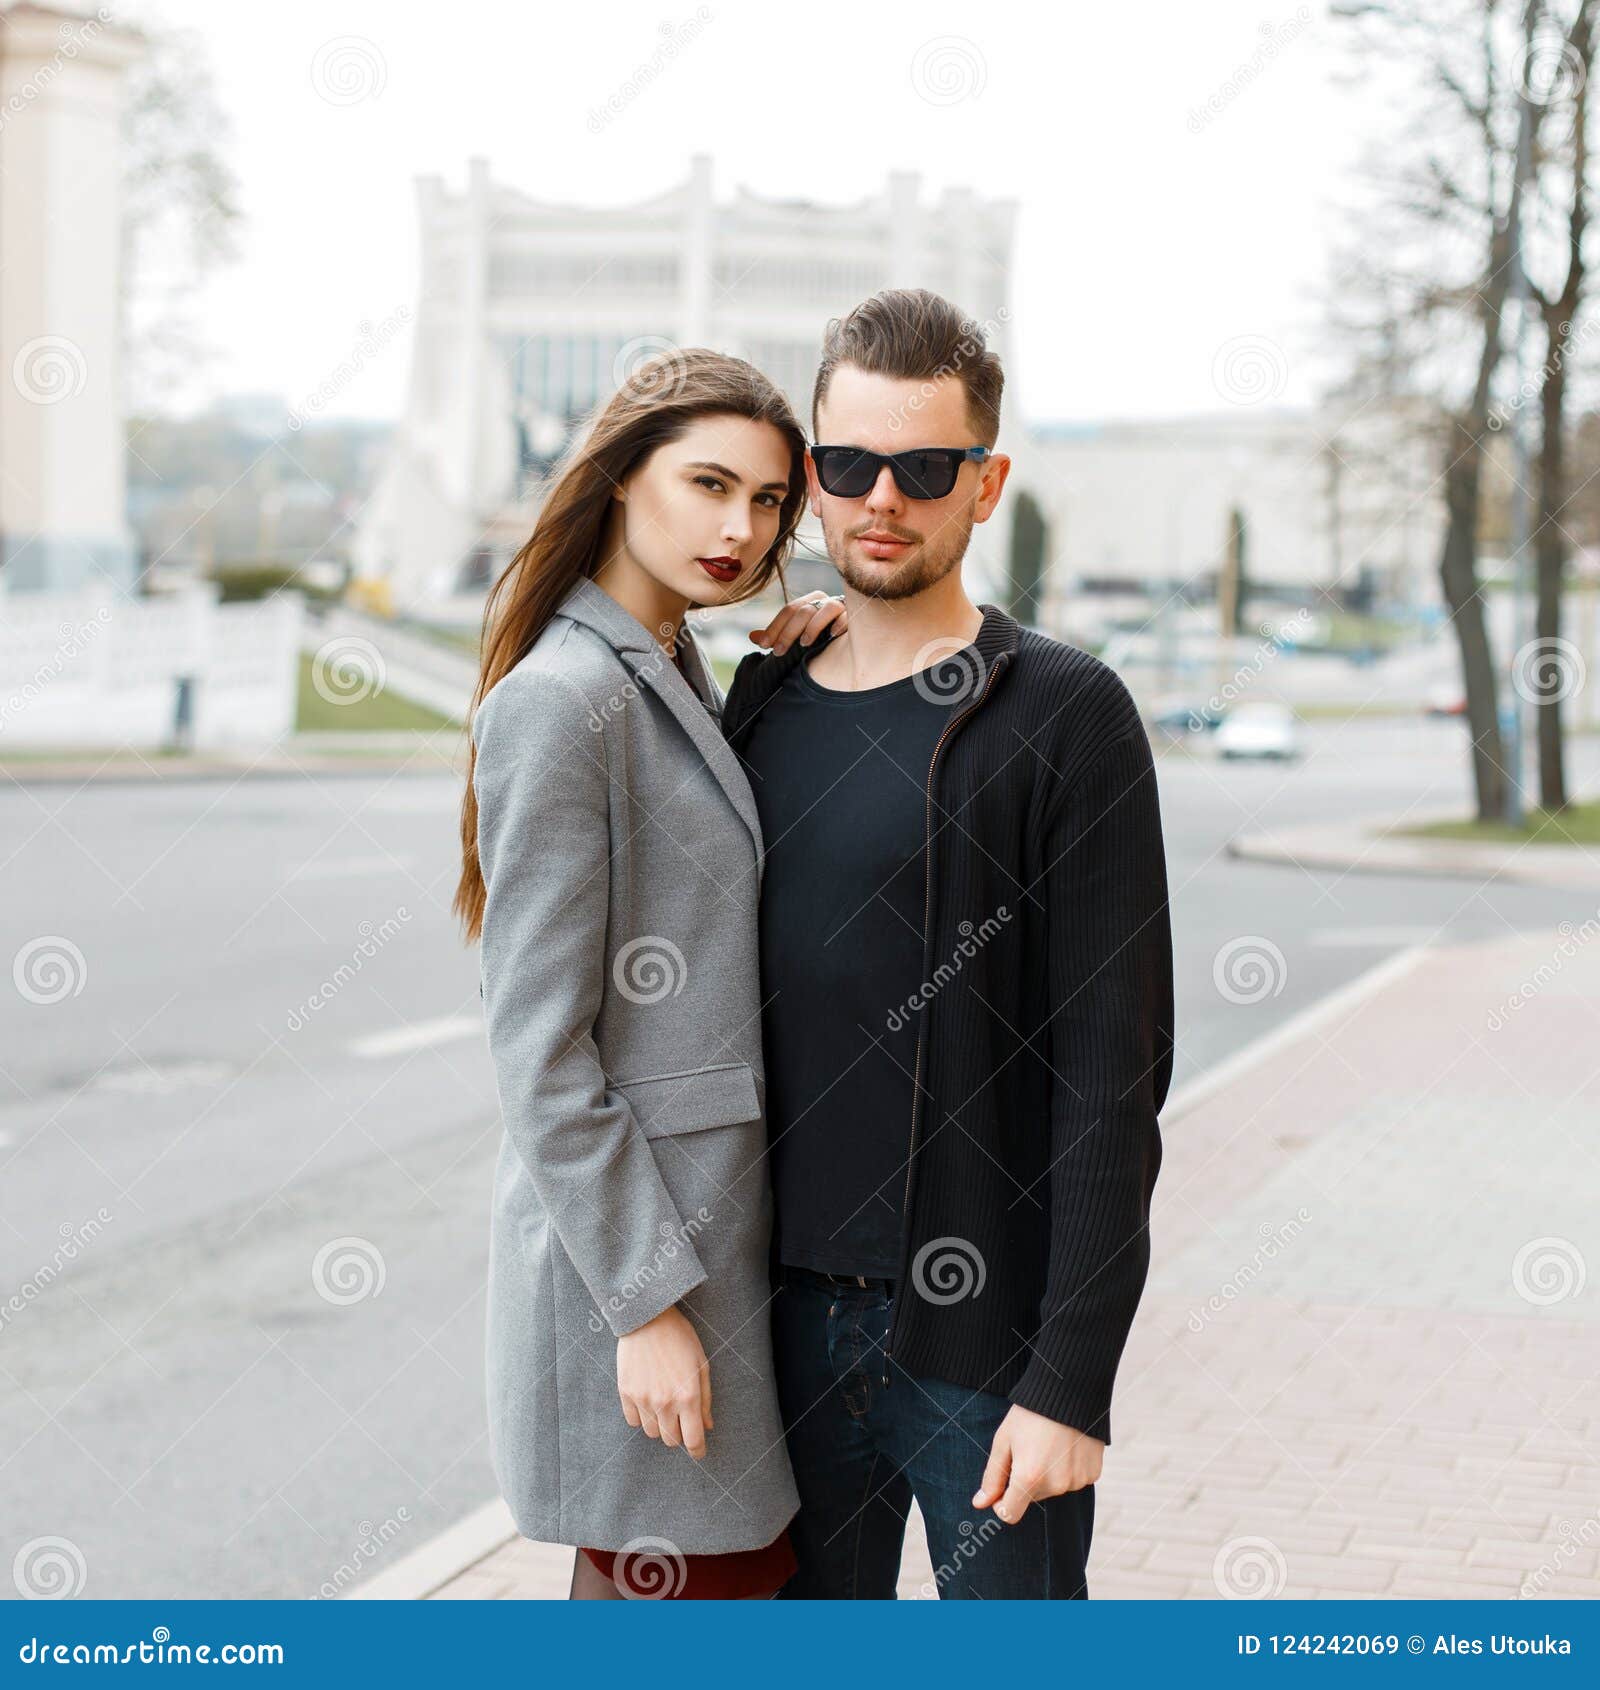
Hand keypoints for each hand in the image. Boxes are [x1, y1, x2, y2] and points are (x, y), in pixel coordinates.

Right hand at [616, 1304, 713, 1458]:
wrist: (648, 1317)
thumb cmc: (680, 1338)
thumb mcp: (701, 1365)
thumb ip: (706, 1400)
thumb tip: (707, 1427)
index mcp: (688, 1396)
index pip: (693, 1440)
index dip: (698, 1450)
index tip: (699, 1451)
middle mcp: (665, 1402)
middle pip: (672, 1440)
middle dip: (679, 1433)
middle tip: (681, 1417)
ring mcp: (643, 1399)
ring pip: (652, 1433)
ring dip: (660, 1425)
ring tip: (664, 1404)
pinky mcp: (626, 1393)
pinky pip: (634, 1421)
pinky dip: (642, 1416)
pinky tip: (647, 1399)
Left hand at [749, 590, 846, 652]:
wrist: (852, 639)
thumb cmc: (820, 638)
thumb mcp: (796, 636)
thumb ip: (777, 635)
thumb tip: (752, 637)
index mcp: (808, 603)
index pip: (788, 610)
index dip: (774, 627)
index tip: (764, 645)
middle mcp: (823, 601)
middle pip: (803, 610)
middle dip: (788, 632)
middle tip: (778, 652)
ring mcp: (841, 606)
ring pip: (825, 609)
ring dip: (813, 626)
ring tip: (804, 644)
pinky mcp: (857, 616)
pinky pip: (849, 615)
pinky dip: (841, 623)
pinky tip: (833, 635)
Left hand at [971, 1405, 1102, 1524]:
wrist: (1070, 1391)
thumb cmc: (1030, 1414)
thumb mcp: (1004, 1440)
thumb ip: (992, 1476)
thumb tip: (979, 1504)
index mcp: (1029, 1478)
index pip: (1010, 1514)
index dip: (1001, 1504)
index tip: (1001, 1489)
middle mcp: (1055, 1485)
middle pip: (1032, 1497)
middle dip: (1026, 1479)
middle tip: (1029, 1449)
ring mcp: (1076, 1481)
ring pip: (1053, 1488)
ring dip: (1047, 1474)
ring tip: (1049, 1444)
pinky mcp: (1092, 1474)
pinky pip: (1073, 1480)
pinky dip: (1067, 1469)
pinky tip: (1066, 1446)